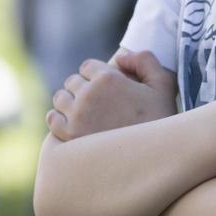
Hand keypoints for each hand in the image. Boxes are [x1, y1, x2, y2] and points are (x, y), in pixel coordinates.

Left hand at [45, 50, 176, 140]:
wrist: (153, 157)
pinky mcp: (69, 136)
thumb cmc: (159, 120)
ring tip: (86, 113)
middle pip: (72, 81)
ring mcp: (76, 115)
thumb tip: (119, 58)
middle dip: (84, 87)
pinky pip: (52, 119)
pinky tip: (75, 125)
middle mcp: (88, 94)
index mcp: (108, 78)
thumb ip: (144, 60)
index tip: (106, 87)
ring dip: (70, 102)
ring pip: (60, 98)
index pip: (87, 66)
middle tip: (99, 102)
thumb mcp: (162, 84)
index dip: (97, 75)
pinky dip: (60, 119)